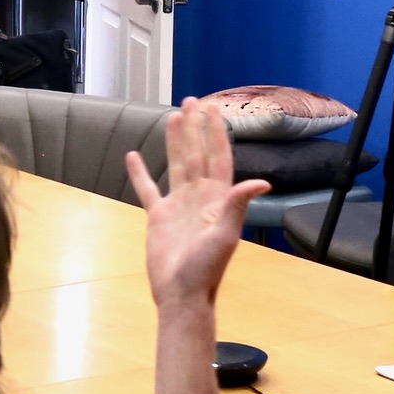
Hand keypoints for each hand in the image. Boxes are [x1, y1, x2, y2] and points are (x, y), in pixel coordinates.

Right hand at [128, 99, 267, 310]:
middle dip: (196, 128)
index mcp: (218, 199)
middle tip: (192, 101)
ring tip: (172, 117)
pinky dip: (140, 173)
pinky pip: (148, 189)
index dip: (217, 133)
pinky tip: (132, 156)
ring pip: (176, 164)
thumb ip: (238, 205)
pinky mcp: (159, 216)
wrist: (181, 293)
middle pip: (198, 153)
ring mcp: (179, 205)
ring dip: (174, 141)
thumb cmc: (206, 268)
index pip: (219, 157)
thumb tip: (262, 183)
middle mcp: (200, 196)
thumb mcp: (225, 234)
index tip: (214, 109)